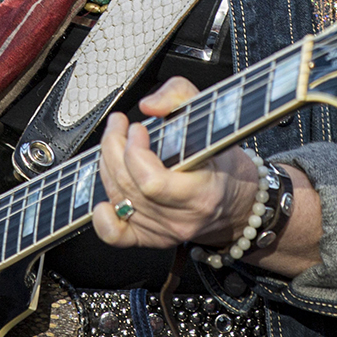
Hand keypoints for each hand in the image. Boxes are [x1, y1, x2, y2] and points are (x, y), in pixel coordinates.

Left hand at [90, 76, 260, 249]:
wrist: (235, 204)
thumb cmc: (224, 164)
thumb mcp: (212, 121)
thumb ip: (181, 97)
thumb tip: (149, 105)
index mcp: (201, 194)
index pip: (152, 182)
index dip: (134, 152)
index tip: (137, 128)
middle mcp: (180, 218)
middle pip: (128, 186)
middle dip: (113, 147)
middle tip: (118, 125)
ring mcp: (163, 231)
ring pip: (118, 199)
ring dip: (108, 166)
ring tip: (115, 143)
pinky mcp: (150, 239)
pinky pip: (115, 235)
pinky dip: (101, 218)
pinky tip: (104, 198)